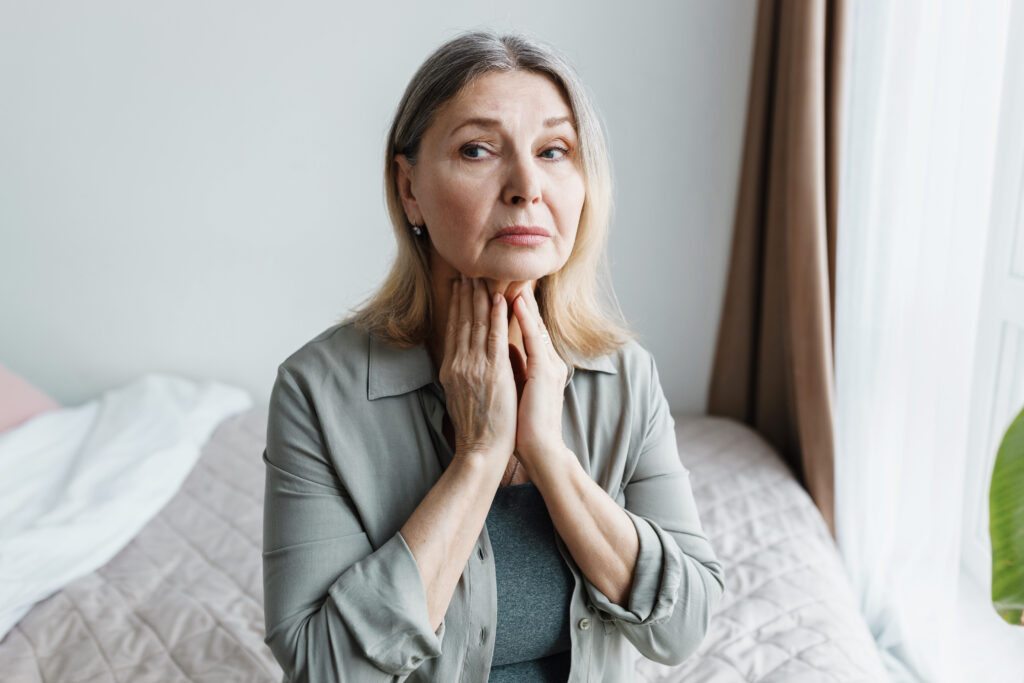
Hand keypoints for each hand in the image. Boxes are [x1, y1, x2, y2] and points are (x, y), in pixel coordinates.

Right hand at [439, 276, 516, 463]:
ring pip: (476, 324)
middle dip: (465, 295)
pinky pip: (494, 336)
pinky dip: (496, 316)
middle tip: (466, 272)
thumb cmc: (476, 428)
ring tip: (481, 278)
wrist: (482, 449)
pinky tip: (499, 299)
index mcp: (451, 369)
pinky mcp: (493, 371)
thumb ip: (462, 374)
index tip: (458, 287)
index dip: (456, 306)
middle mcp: (459, 363)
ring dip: (479, 298)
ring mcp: (474, 366)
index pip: (454, 330)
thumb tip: (465, 360)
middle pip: (462, 321)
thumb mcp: (460, 396)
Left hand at [511, 286, 568, 467]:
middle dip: (516, 297)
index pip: (528, 330)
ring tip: (507, 276)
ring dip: (518, 299)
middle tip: (503, 273)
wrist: (541, 449)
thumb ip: (516, 368)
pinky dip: (524, 319)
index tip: (500, 288)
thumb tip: (505, 351)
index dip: (515, 309)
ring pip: (532, 324)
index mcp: (542, 366)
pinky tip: (515, 302)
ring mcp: (548, 365)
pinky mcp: (544, 372)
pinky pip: (533, 338)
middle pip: (531, 322)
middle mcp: (548, 361)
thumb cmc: (527, 426)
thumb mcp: (521, 390)